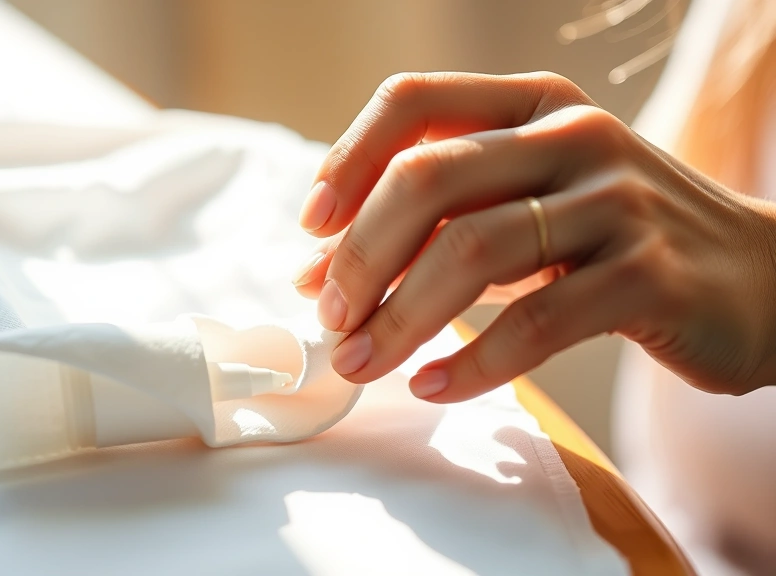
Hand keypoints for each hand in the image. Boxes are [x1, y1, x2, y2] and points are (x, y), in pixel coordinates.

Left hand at [292, 71, 775, 401]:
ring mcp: (616, 201)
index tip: (309, 231)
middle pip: (429, 177)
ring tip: (362, 360)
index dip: (345, 162)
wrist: (759, 278)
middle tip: (331, 313)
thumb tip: (317, 266)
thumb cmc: (614, 240)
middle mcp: (573, 135)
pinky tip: (434, 386)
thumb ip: (434, 222)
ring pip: (475, 251)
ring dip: (400, 317)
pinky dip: (474, 361)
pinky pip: (539, 320)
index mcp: (532, 105)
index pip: (412, 102)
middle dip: (360, 254)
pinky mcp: (648, 275)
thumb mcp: (526, 204)